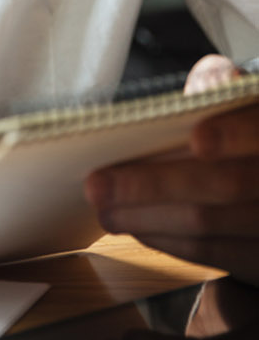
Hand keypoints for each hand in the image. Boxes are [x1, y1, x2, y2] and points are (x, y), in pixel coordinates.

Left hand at [84, 56, 258, 285]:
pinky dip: (168, 241)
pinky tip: (137, 228)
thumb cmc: (241, 130)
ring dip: (148, 219)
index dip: (234, 134)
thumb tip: (200, 87)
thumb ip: (218, 85)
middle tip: (98, 184)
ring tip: (105, 209)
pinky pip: (213, 254)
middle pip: (225, 185)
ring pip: (210, 225)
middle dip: (154, 185)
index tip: (198, 138)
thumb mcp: (239, 101)